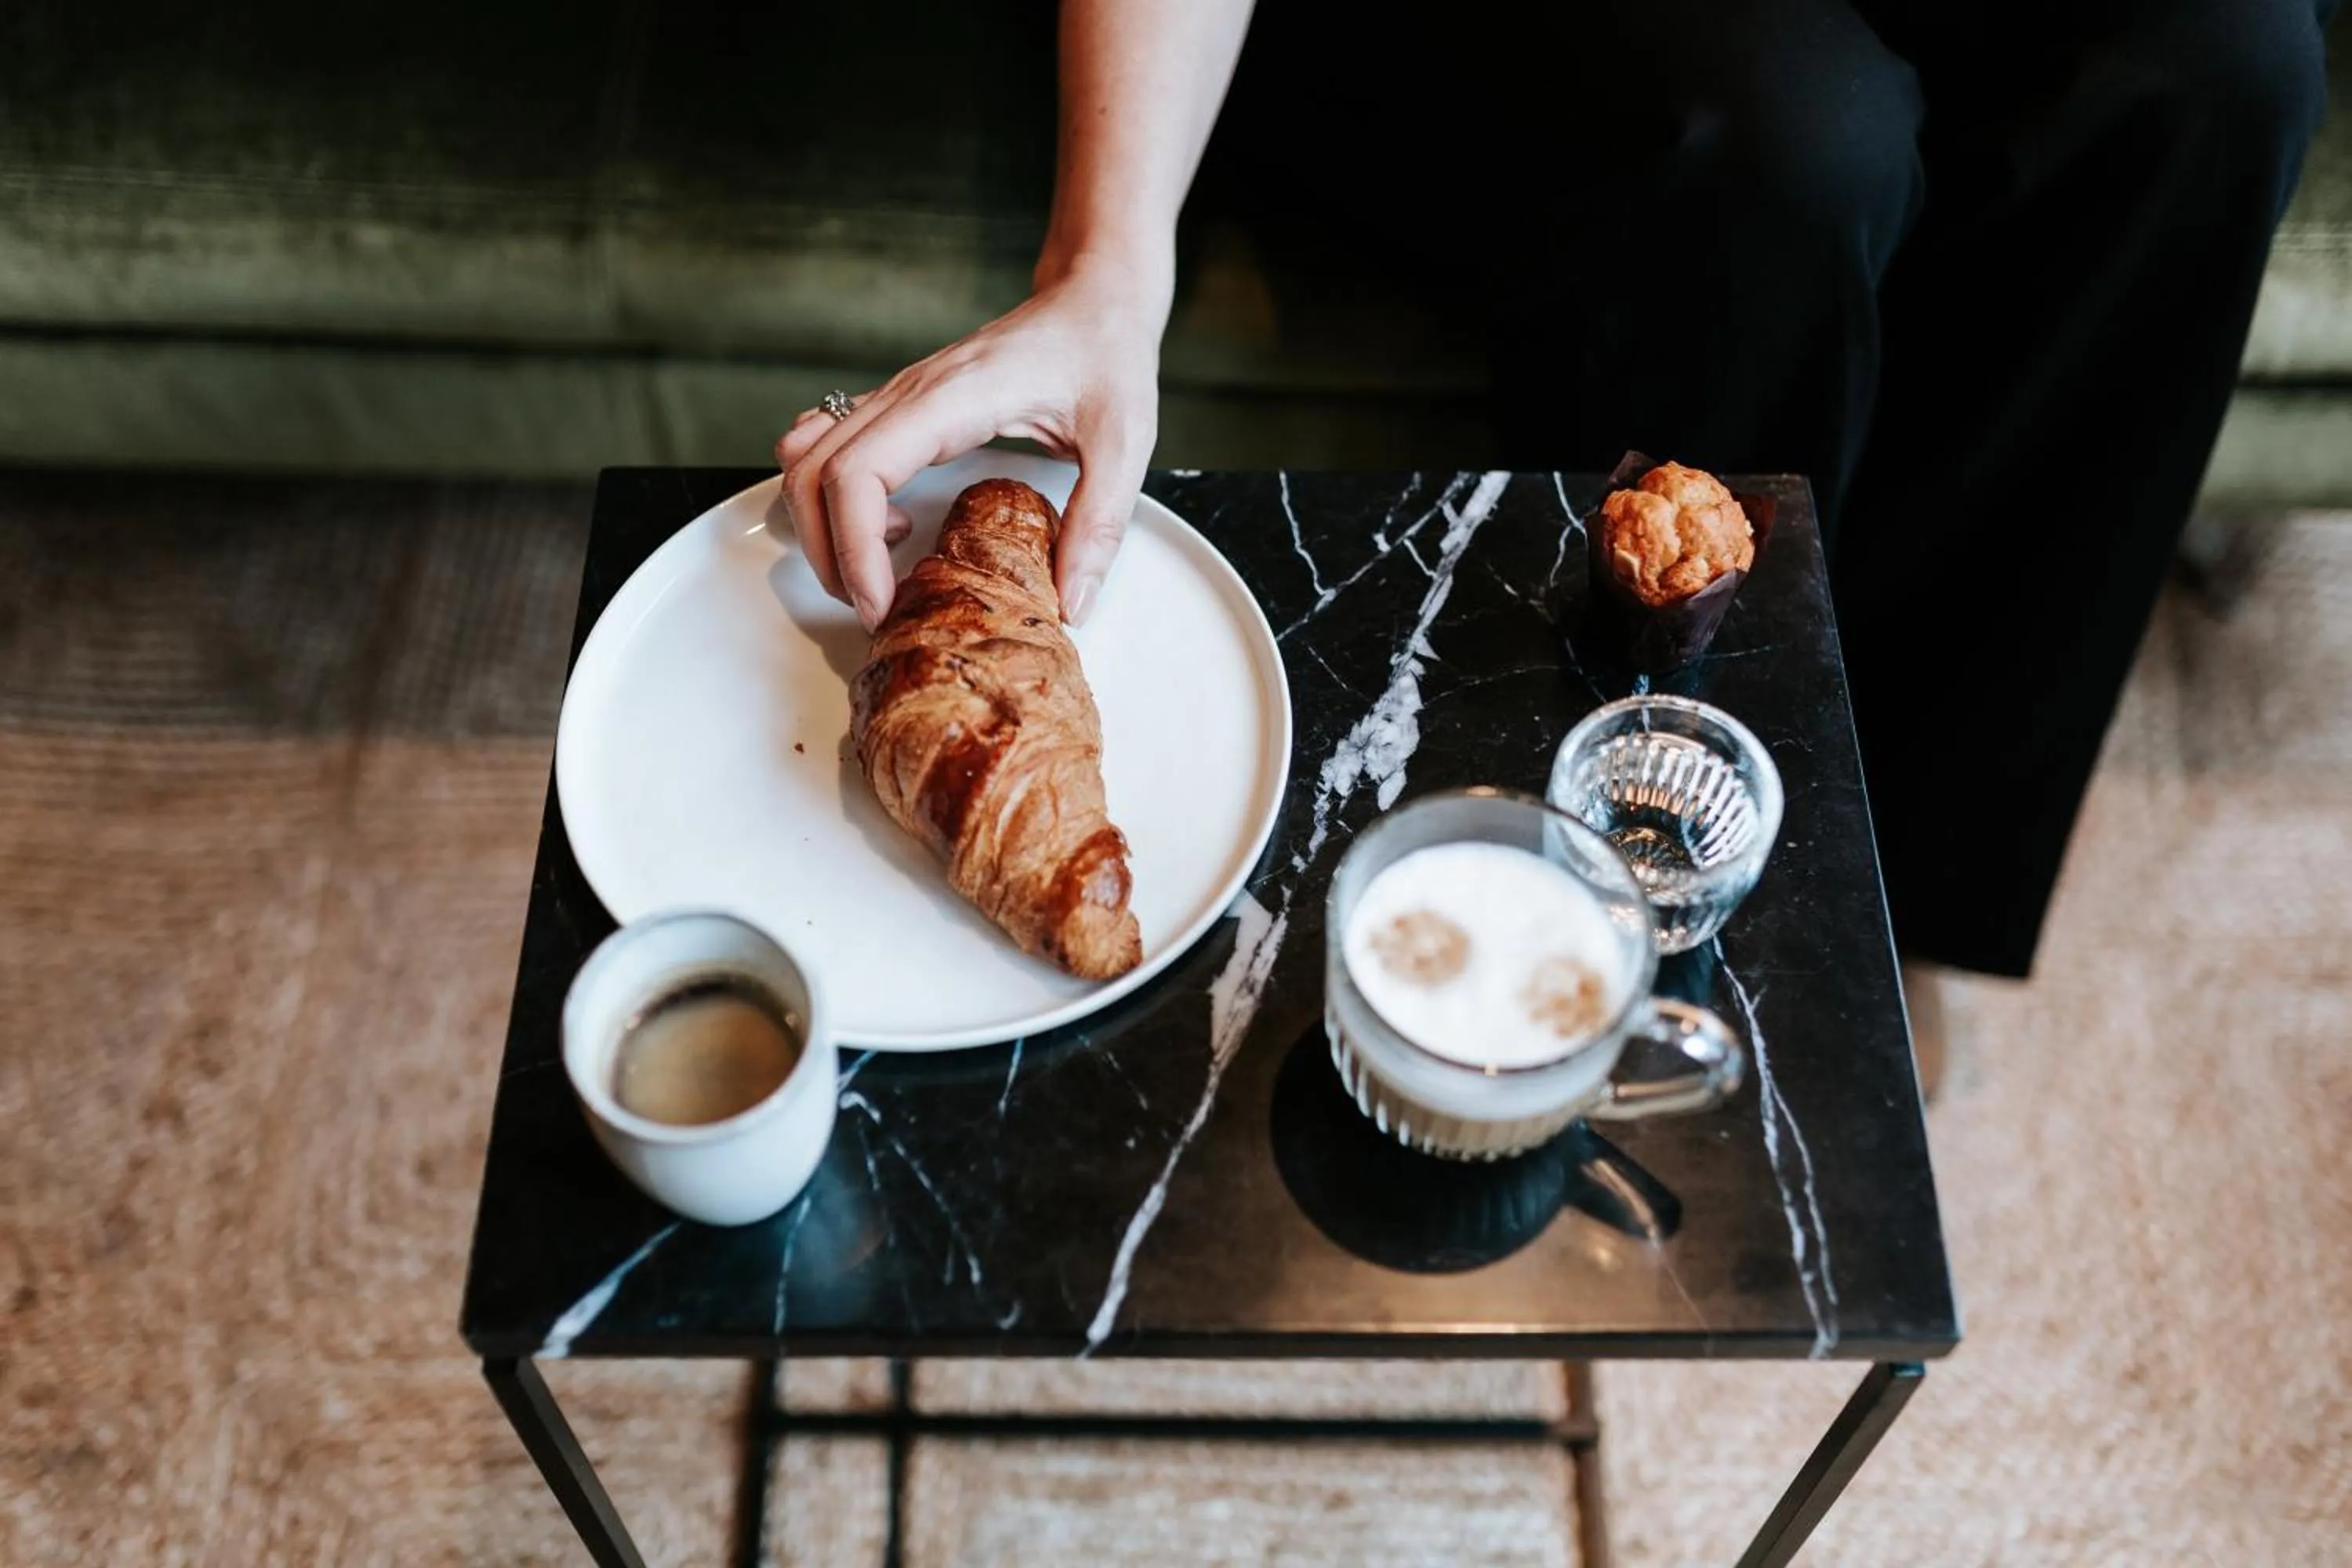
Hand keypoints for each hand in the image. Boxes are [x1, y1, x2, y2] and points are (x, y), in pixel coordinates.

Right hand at [776, 256, 1167, 629]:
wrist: (1094, 297)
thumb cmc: (1106, 353)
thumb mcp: (1126, 442)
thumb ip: (1099, 523)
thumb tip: (1072, 602)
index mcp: (951, 399)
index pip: (856, 473)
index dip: (851, 548)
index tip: (881, 603)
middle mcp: (909, 393)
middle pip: (811, 474)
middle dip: (828, 555)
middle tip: (876, 607)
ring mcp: (898, 395)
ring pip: (806, 460)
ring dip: (820, 526)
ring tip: (875, 570)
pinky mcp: (902, 405)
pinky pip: (827, 444)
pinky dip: (829, 494)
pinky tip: (885, 520)